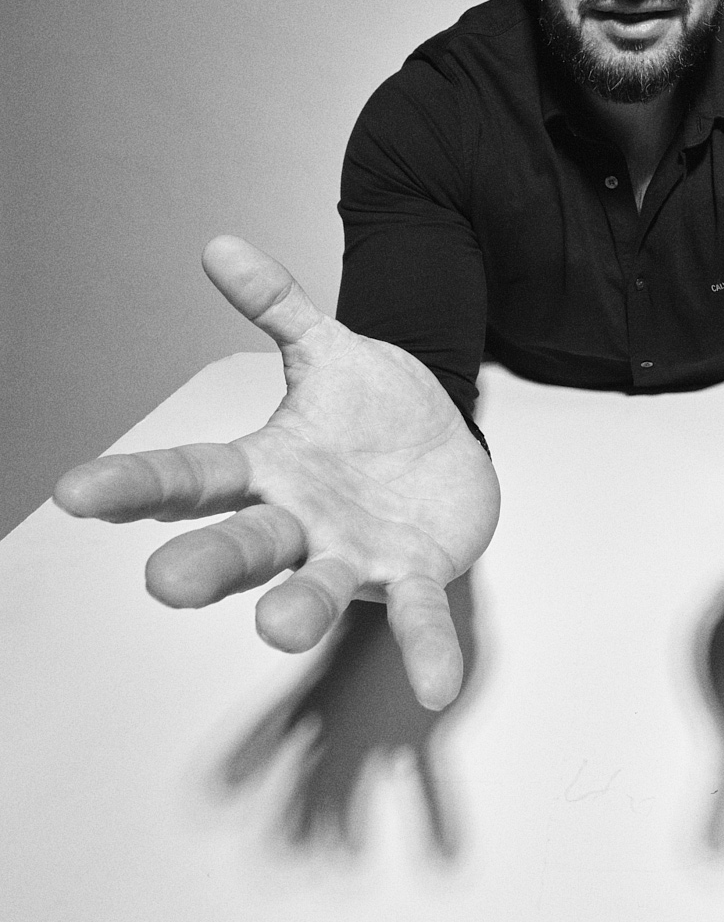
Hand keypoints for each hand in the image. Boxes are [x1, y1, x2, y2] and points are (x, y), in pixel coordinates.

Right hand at [54, 237, 498, 709]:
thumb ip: (279, 306)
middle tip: (167, 585)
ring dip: (299, 610)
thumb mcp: (329, 349)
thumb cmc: (371, 410)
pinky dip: (426, 649)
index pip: (191, 475)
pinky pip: (419, 614)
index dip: (134, 484)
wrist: (441, 444)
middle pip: (245, 543)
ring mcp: (354, 552)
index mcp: (268, 467)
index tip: (73, 491)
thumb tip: (219, 245)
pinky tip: (436, 687)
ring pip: (319, 585)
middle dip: (208, 564)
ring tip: (280, 628)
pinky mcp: (412, 572)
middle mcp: (300, 520)